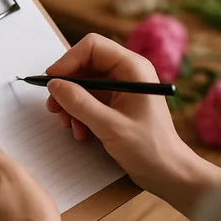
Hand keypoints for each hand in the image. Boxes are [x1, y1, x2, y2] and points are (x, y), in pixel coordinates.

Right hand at [45, 34, 220, 218]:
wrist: (168, 173)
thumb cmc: (148, 148)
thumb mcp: (109, 125)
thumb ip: (79, 102)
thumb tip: (53, 84)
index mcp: (133, 68)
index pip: (92, 46)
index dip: (68, 59)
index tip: (52, 80)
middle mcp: (126, 72)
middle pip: (84, 64)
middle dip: (66, 85)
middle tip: (53, 106)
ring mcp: (121, 87)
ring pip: (82, 82)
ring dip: (70, 102)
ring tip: (67, 124)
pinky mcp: (115, 102)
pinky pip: (87, 98)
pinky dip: (78, 112)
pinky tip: (80, 131)